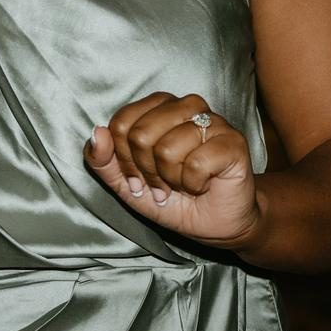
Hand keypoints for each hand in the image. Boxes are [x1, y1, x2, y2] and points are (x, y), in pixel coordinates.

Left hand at [87, 93, 261, 249]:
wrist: (214, 224)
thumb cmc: (173, 198)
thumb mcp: (126, 185)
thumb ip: (103, 161)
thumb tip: (97, 133)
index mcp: (159, 107)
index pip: (122, 123)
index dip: (125, 159)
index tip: (140, 176)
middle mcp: (186, 106)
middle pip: (141, 134)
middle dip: (148, 171)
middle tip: (164, 184)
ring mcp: (213, 121)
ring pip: (167, 148)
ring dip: (172, 179)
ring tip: (184, 183)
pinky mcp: (233, 141)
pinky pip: (196, 163)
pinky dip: (194, 184)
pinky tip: (204, 184)